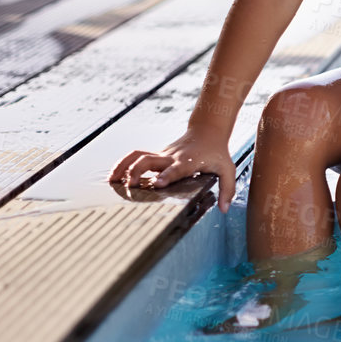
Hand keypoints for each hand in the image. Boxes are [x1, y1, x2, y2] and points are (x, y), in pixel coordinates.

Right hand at [109, 128, 238, 211]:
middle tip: (128, 185)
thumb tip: (224, 209)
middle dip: (137, 171)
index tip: (157, 183)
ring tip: (112, 180)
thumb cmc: (217, 153)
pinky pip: (136, 156)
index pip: (175, 169)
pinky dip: (123, 163)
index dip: (167, 175)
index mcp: (188, 162)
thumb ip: (228, 189)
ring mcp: (162, 155)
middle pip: (150, 160)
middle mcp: (171, 158)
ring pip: (138, 156)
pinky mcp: (156, 155)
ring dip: (124, 166)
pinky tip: (114, 175)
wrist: (208, 132)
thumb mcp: (228, 170)